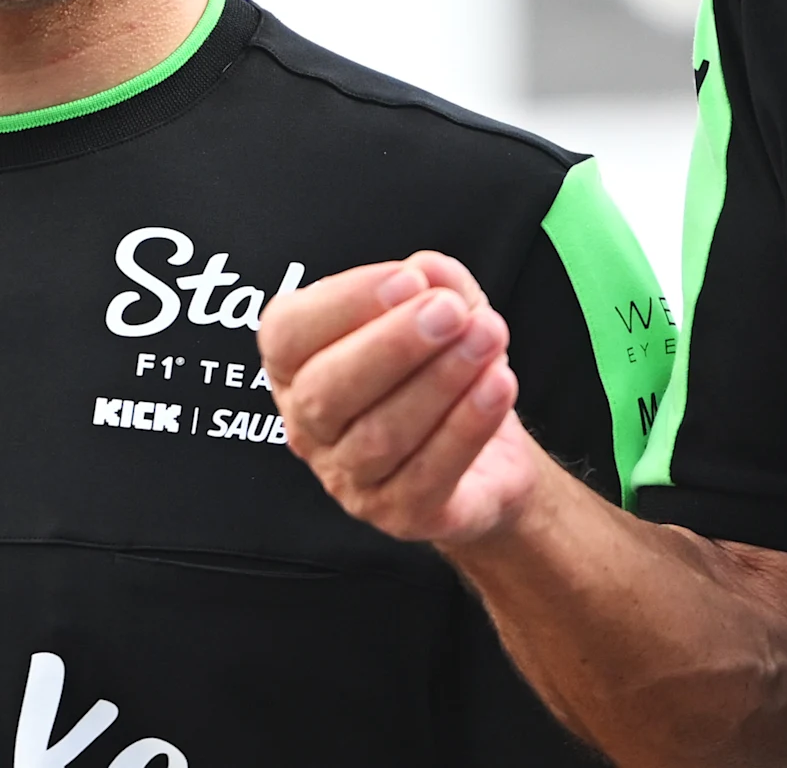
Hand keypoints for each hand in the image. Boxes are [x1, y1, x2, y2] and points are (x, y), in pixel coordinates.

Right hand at [261, 251, 553, 545]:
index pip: (287, 335)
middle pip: (327, 391)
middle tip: (449, 311)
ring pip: (380, 436)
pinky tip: (499, 384)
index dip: (345, 303)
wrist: (488, 453)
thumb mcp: (441, 307)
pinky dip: (466, 426)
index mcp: (297, 366)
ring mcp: (349, 480)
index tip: (408, 278)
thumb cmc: (442, 369)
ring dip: (439, 381)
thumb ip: (431, 279)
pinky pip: (428, 475)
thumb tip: (427, 270)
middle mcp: (310, 427)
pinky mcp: (401, 515)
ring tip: (489, 337)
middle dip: (392, 346)